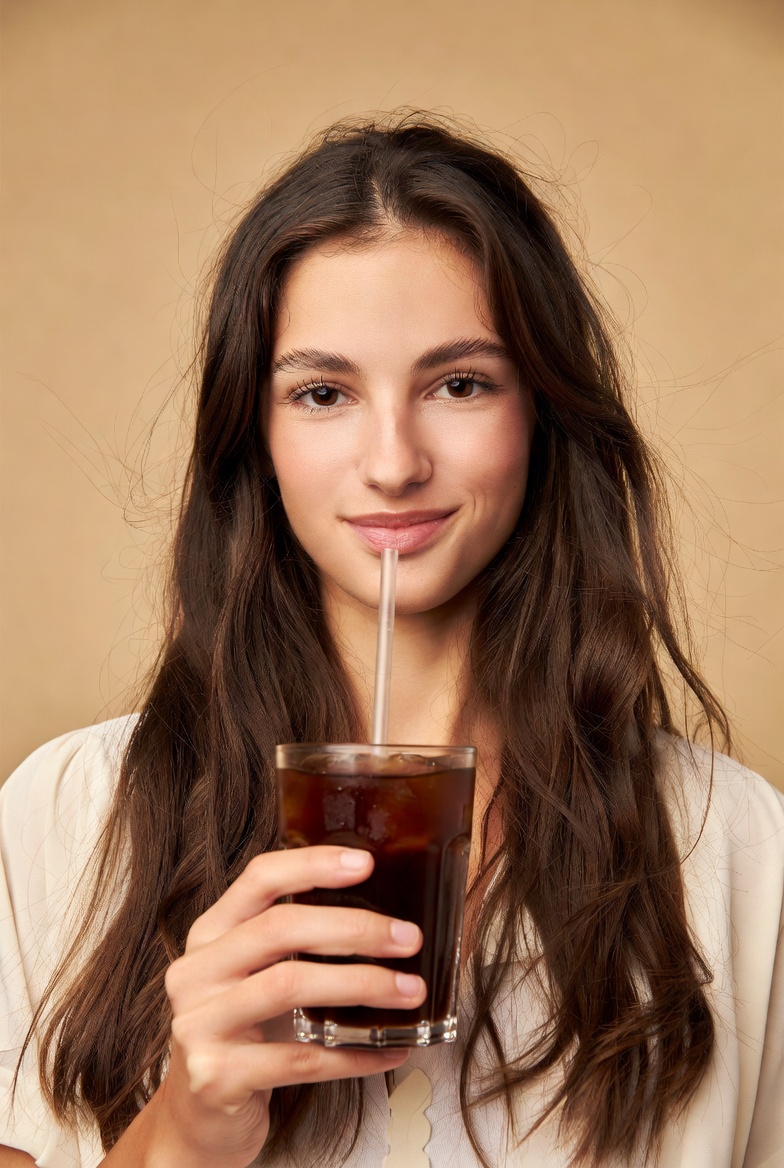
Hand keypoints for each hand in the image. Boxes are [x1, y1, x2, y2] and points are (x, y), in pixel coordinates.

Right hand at [152, 846, 422, 1166]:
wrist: (198, 1117)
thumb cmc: (243, 1033)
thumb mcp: (254, 976)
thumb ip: (292, 941)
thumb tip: (383, 916)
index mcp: (210, 935)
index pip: (258, 879)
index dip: (311, 865)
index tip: (366, 864)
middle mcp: (196, 972)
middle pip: (279, 928)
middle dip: (354, 929)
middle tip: (407, 938)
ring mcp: (200, 1024)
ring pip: (289, 985)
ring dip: (361, 984)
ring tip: (409, 990)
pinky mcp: (216, 1076)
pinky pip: (299, 1058)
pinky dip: (352, 1054)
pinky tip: (386, 1050)